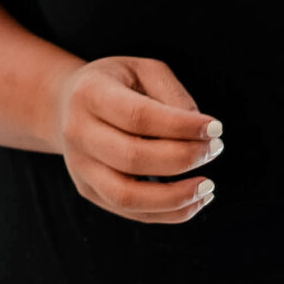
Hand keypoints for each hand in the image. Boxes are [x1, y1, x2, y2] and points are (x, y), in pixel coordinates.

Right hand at [50, 55, 219, 225]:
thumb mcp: (145, 70)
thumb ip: (172, 94)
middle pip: (133, 158)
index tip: (216, 128)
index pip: (138, 117)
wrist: (67, 104)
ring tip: (208, 186)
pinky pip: (131, 213)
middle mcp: (78, 133)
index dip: (181, 127)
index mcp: (90, 94)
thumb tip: (200, 132)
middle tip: (215, 149)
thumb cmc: (118, 84)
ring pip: (127, 196)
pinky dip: (169, 213)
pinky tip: (196, 200)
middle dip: (183, 158)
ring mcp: (80, 167)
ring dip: (175, 197)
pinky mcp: (89, 191)